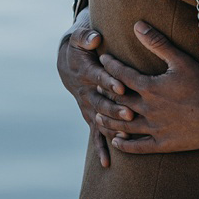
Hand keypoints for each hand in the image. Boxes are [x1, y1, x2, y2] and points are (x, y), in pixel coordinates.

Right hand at [56, 28, 133, 168]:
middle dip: (114, 108)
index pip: (97, 77)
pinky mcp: (91, 116)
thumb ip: (86, 36)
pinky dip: (100, 147)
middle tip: (130, 114)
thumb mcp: (80, 38)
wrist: (67, 63)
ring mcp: (87, 106)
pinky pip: (95, 134)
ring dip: (111, 127)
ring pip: (99, 119)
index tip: (121, 86)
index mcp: (85, 72)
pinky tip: (107, 162)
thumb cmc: (80, 46)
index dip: (108, 82)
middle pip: (100, 101)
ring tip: (126, 135)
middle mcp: (85, 91)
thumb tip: (95, 38)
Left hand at [98, 21, 198, 154]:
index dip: (110, 66)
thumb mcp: (180, 60)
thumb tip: (137, 25)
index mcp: (150, 87)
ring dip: (109, 120)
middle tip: (94, 88)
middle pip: (117, 101)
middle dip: (105, 94)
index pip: (121, 75)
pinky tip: (116, 142)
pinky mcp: (164, 143)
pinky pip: (139, 148)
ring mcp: (155, 128)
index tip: (102, 59)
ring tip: (98, 116)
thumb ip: (157, 42)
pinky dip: (125, 146)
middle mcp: (148, 109)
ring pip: (123, 126)